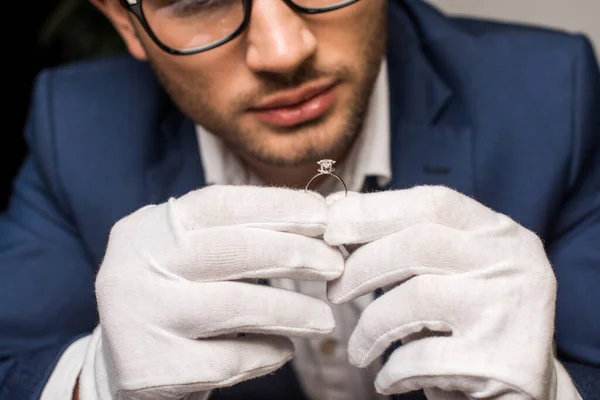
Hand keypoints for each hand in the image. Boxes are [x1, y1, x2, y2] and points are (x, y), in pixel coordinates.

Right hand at [79, 185, 343, 399]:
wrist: (126, 363)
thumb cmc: (176, 298)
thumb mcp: (194, 255)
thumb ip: (245, 233)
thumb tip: (327, 214)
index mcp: (149, 228)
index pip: (220, 203)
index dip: (278, 205)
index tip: (324, 215)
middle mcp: (135, 266)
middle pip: (232, 249)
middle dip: (295, 255)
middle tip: (335, 266)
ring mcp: (140, 318)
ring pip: (235, 305)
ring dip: (292, 310)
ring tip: (324, 319)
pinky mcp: (151, 368)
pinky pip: (230, 358)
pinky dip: (267, 354)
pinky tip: (283, 350)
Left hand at [325, 185, 578, 398]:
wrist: (526, 389)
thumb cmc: (468, 323)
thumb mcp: (449, 272)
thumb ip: (406, 243)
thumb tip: (335, 218)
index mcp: (498, 233)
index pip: (432, 203)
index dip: (373, 210)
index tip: (331, 226)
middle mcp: (513, 262)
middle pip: (419, 243)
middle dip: (362, 265)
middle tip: (333, 290)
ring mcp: (513, 309)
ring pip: (417, 298)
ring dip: (371, 327)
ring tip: (359, 349)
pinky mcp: (505, 361)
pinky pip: (424, 357)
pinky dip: (393, 370)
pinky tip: (388, 378)